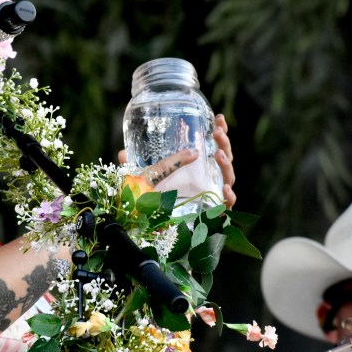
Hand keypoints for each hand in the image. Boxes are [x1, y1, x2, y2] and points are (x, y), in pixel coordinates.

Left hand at [116, 113, 236, 207]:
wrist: (149, 233)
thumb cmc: (149, 206)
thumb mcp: (143, 183)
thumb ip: (134, 168)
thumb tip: (122, 153)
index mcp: (195, 169)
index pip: (212, 148)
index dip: (219, 133)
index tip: (219, 118)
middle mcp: (205, 181)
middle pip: (224, 160)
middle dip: (225, 144)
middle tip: (217, 133)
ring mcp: (211, 197)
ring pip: (228, 178)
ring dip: (227, 165)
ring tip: (219, 155)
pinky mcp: (213, 215)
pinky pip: (226, 206)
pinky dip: (229, 197)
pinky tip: (224, 189)